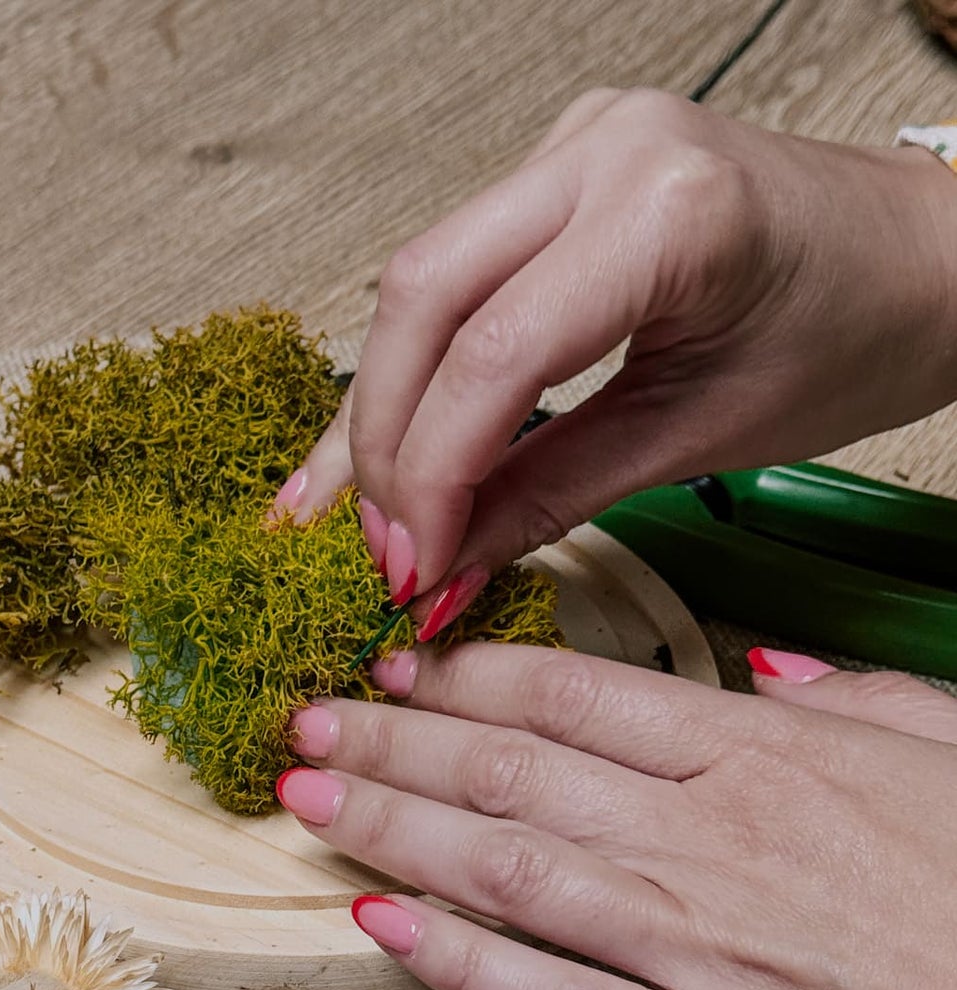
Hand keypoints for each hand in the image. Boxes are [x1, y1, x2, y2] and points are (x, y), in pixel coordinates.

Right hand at [272, 89, 956, 632]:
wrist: (926, 258)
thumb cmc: (855, 332)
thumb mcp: (703, 437)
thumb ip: (554, 496)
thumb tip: (442, 568)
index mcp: (669, 209)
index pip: (492, 354)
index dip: (431, 478)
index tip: (414, 572)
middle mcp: (606, 149)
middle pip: (421, 299)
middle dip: (385, 444)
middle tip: (379, 553)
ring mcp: (574, 146)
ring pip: (418, 283)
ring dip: (384, 411)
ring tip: (361, 518)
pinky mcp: (558, 170)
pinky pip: (452, 273)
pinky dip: (416, 370)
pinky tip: (387, 445)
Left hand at [277, 647, 956, 989]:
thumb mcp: (945, 750)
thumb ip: (844, 700)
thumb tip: (762, 667)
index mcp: (765, 755)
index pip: (575, 694)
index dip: (464, 674)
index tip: (391, 660)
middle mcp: (710, 838)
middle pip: (512, 769)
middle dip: (392, 739)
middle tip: (304, 720)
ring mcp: (701, 949)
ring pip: (506, 868)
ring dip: (390, 827)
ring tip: (305, 800)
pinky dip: (457, 963)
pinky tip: (380, 925)